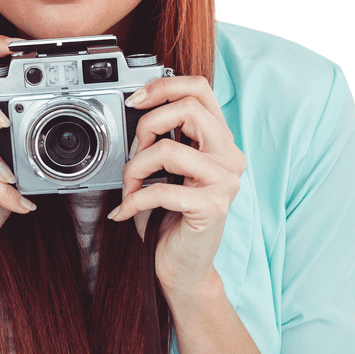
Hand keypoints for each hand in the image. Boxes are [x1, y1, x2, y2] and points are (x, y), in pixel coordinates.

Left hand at [108, 76, 245, 295]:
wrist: (182, 267)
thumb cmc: (170, 218)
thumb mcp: (167, 169)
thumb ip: (165, 137)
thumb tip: (137, 107)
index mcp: (219, 140)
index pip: (200, 89)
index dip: (164, 86)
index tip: (136, 100)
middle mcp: (229, 157)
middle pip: (187, 109)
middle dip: (147, 126)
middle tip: (134, 152)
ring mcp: (225, 182)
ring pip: (168, 150)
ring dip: (135, 169)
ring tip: (130, 187)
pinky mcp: (212, 207)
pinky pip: (161, 190)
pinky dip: (134, 200)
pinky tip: (125, 210)